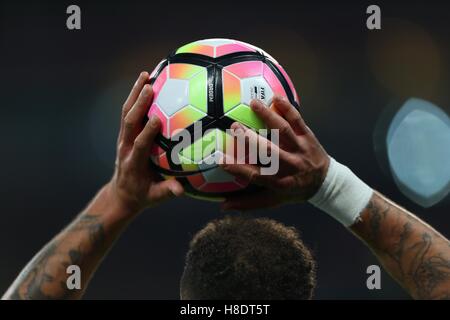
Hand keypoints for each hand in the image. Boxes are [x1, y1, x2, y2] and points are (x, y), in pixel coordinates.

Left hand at [106, 72, 183, 214]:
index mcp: (133, 163)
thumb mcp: (154, 197)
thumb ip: (167, 191)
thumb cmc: (142, 195)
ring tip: (145, 76)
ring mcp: (123, 139)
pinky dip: (135, 97)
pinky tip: (145, 83)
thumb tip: (180, 190)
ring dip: (134, 94)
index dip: (147, 132)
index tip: (157, 119)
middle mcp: (125, 147)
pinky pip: (128, 113)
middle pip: (129, 123)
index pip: (139, 145)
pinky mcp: (124, 135)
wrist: (121, 195)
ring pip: (126, 113)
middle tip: (150, 87)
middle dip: (138, 104)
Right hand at [221, 95, 328, 210]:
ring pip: (283, 131)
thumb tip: (222, 206)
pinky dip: (288, 109)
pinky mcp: (308, 137)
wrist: (326, 183)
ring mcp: (299, 149)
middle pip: (269, 151)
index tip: (219, 159)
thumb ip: (248, 203)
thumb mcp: (273, 201)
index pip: (254, 176)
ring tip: (253, 103)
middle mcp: (289, 165)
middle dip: (251, 138)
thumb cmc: (294, 191)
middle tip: (234, 126)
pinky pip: (298, 121)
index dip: (237, 168)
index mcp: (279, 182)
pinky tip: (276, 98)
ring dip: (268, 117)